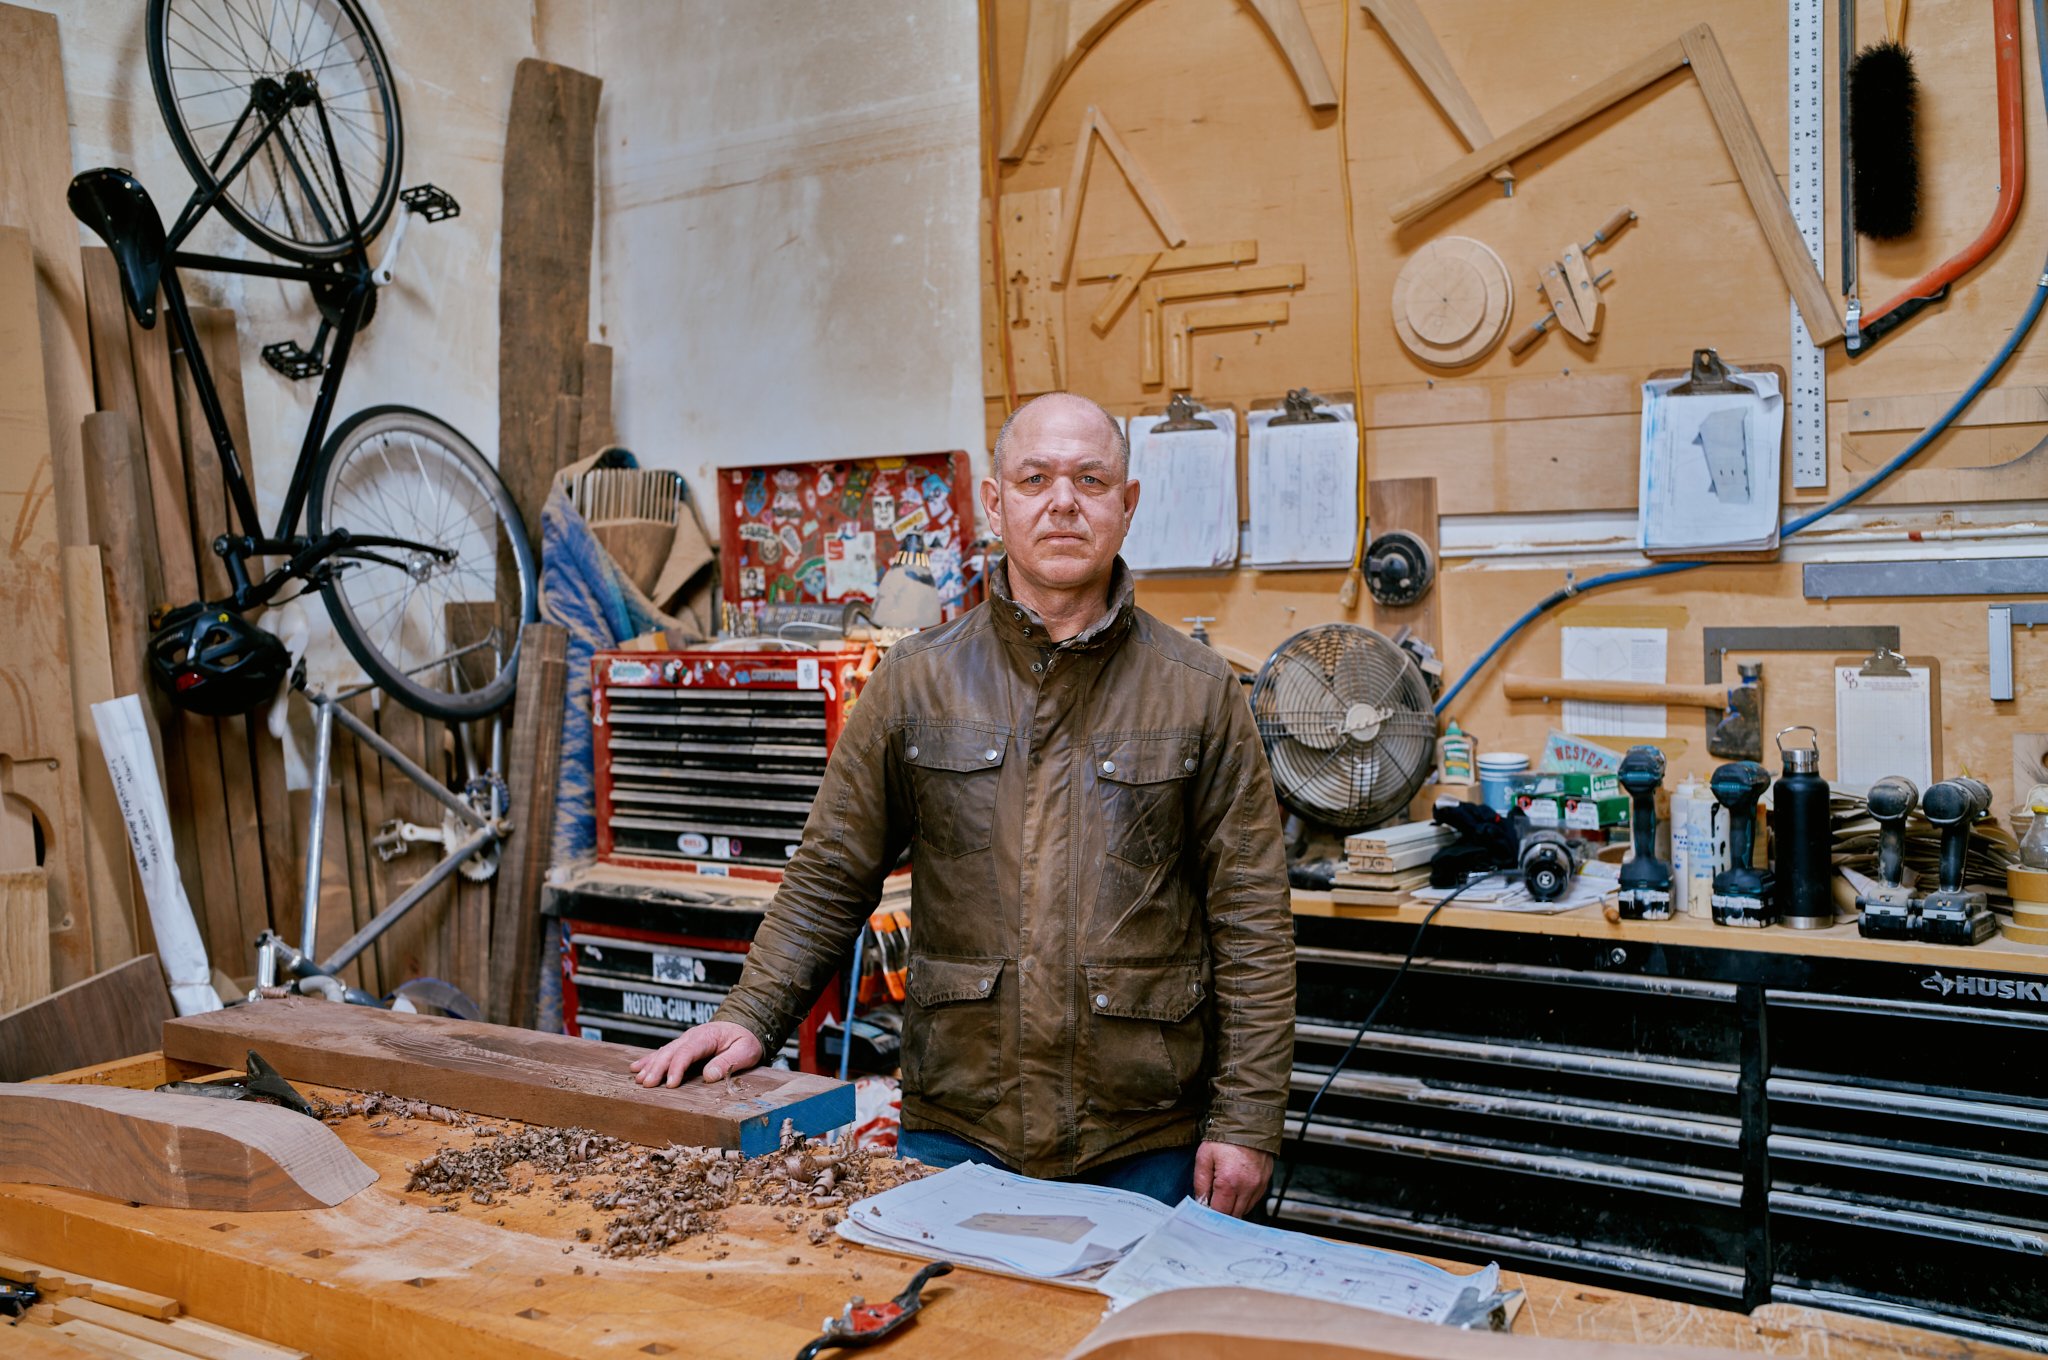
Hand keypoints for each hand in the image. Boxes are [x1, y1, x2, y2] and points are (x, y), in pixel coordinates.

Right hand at [628, 1021, 764, 1087]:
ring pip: (663, 1052)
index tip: (671, 1084)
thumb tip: (709, 1075)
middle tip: (647, 1084)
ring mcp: (685, 1040)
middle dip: (657, 1068)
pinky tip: (636, 1068)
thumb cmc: (745, 1039)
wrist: (744, 1024)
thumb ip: (729, 1061)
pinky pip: (662, 1052)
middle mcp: (692, 1036)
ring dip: (650, 1065)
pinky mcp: (682, 1046)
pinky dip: (649, 1060)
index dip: (677, 1067)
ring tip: (639, 1080)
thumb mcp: (746, 1050)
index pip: (687, 1051)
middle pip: (670, 1052)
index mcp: (706, 1036)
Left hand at [1192, 1141, 1273, 1217]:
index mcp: (1228, 1182)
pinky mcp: (1265, 1182)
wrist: (1247, 1124)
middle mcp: (1246, 1187)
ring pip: (1245, 1210)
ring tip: (1225, 1193)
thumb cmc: (1224, 1139)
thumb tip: (1201, 1202)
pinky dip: (1245, 1200)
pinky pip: (1254, 1200)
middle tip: (1213, 1202)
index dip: (1210, 1214)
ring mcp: (1258, 1186)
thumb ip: (1200, 1183)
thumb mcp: (1204, 1158)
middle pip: (1233, 1215)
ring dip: (1234, 1207)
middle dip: (1222, 1212)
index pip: (1219, 1212)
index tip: (1205, 1209)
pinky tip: (1237, 1189)